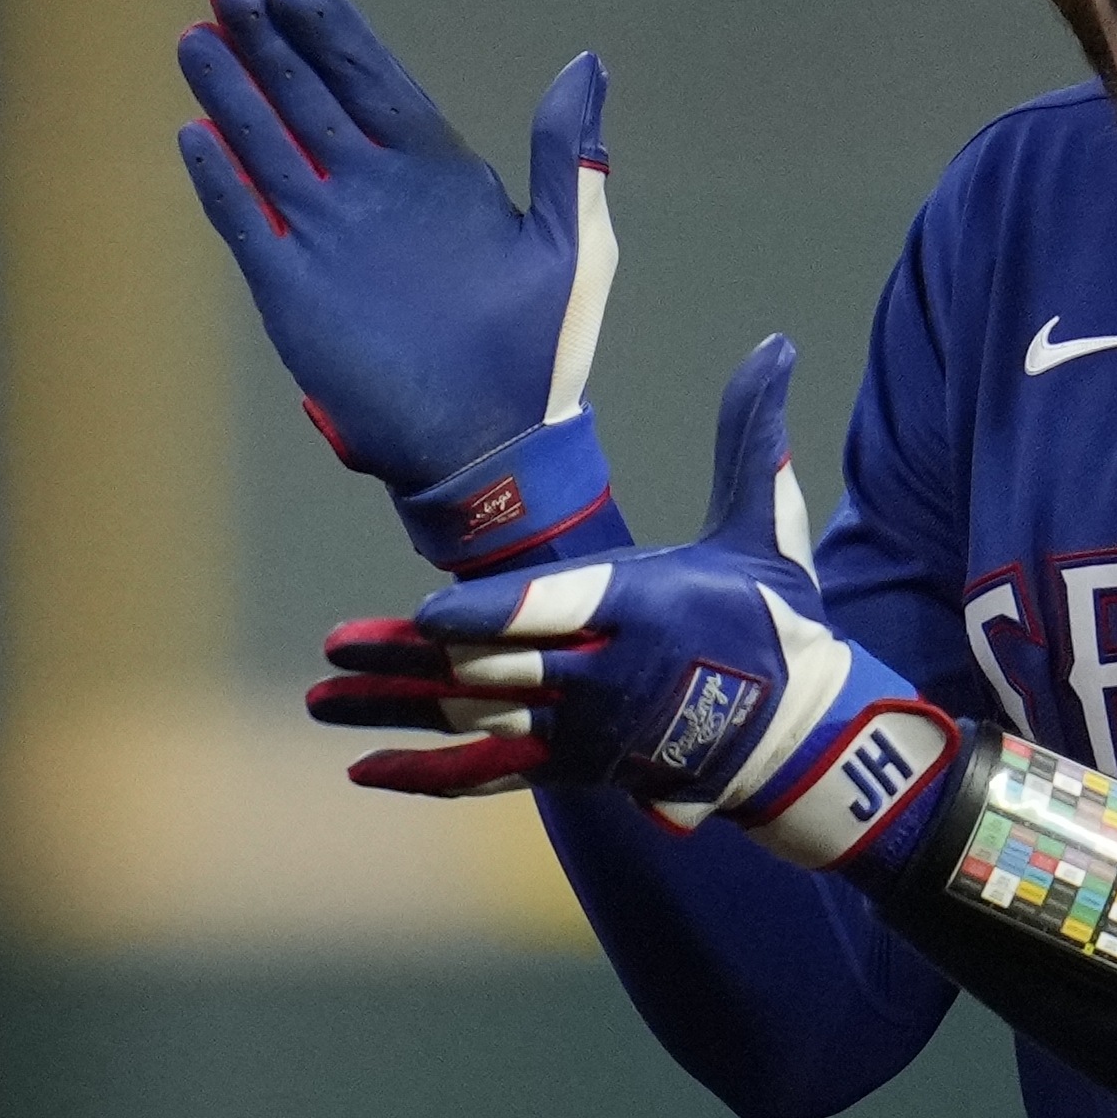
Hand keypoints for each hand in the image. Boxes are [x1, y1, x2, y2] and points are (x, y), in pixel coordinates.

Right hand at [177, 0, 621, 567]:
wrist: (492, 447)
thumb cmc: (540, 353)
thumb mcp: (569, 244)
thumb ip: (566, 154)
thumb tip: (585, 63)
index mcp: (436, 171)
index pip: (372, 81)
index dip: (334, 33)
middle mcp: (372, 191)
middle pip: (308, 97)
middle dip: (269, 42)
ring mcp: (327, 236)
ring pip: (268, 146)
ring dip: (232, 93)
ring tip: (196, 35)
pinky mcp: (292, 288)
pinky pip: (247, 222)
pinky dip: (222, 181)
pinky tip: (195, 134)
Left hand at [306, 336, 960, 871]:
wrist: (794, 733)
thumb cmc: (770, 618)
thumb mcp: (762, 528)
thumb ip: (749, 437)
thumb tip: (776, 344)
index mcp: (644, 607)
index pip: (555, 609)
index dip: (490, 615)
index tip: (428, 613)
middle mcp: (605, 674)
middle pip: (496, 667)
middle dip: (411, 660)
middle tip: (335, 646)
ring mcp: (583, 729)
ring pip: (475, 717)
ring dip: (395, 710)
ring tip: (322, 697)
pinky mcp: (573, 767)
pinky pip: (489, 772)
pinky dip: (428, 773)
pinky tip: (366, 767)